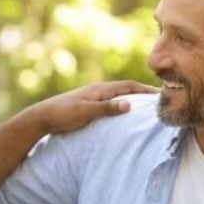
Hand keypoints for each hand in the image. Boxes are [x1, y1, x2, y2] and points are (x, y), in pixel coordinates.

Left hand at [23, 80, 157, 134]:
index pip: (129, 86)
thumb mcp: (86, 112)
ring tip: (145, 107)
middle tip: (159, 100)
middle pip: (126, 89)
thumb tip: (130, 104)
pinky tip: (123, 114)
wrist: (42, 117)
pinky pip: (110, 103)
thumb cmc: (63, 114)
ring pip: (118, 96)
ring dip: (132, 99)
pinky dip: (121, 106)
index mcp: (100, 89)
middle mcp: (98, 90)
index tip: (161, 94)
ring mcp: (92, 97)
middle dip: (142, 93)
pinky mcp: (87, 105)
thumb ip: (107, 108)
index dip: (145, 89)